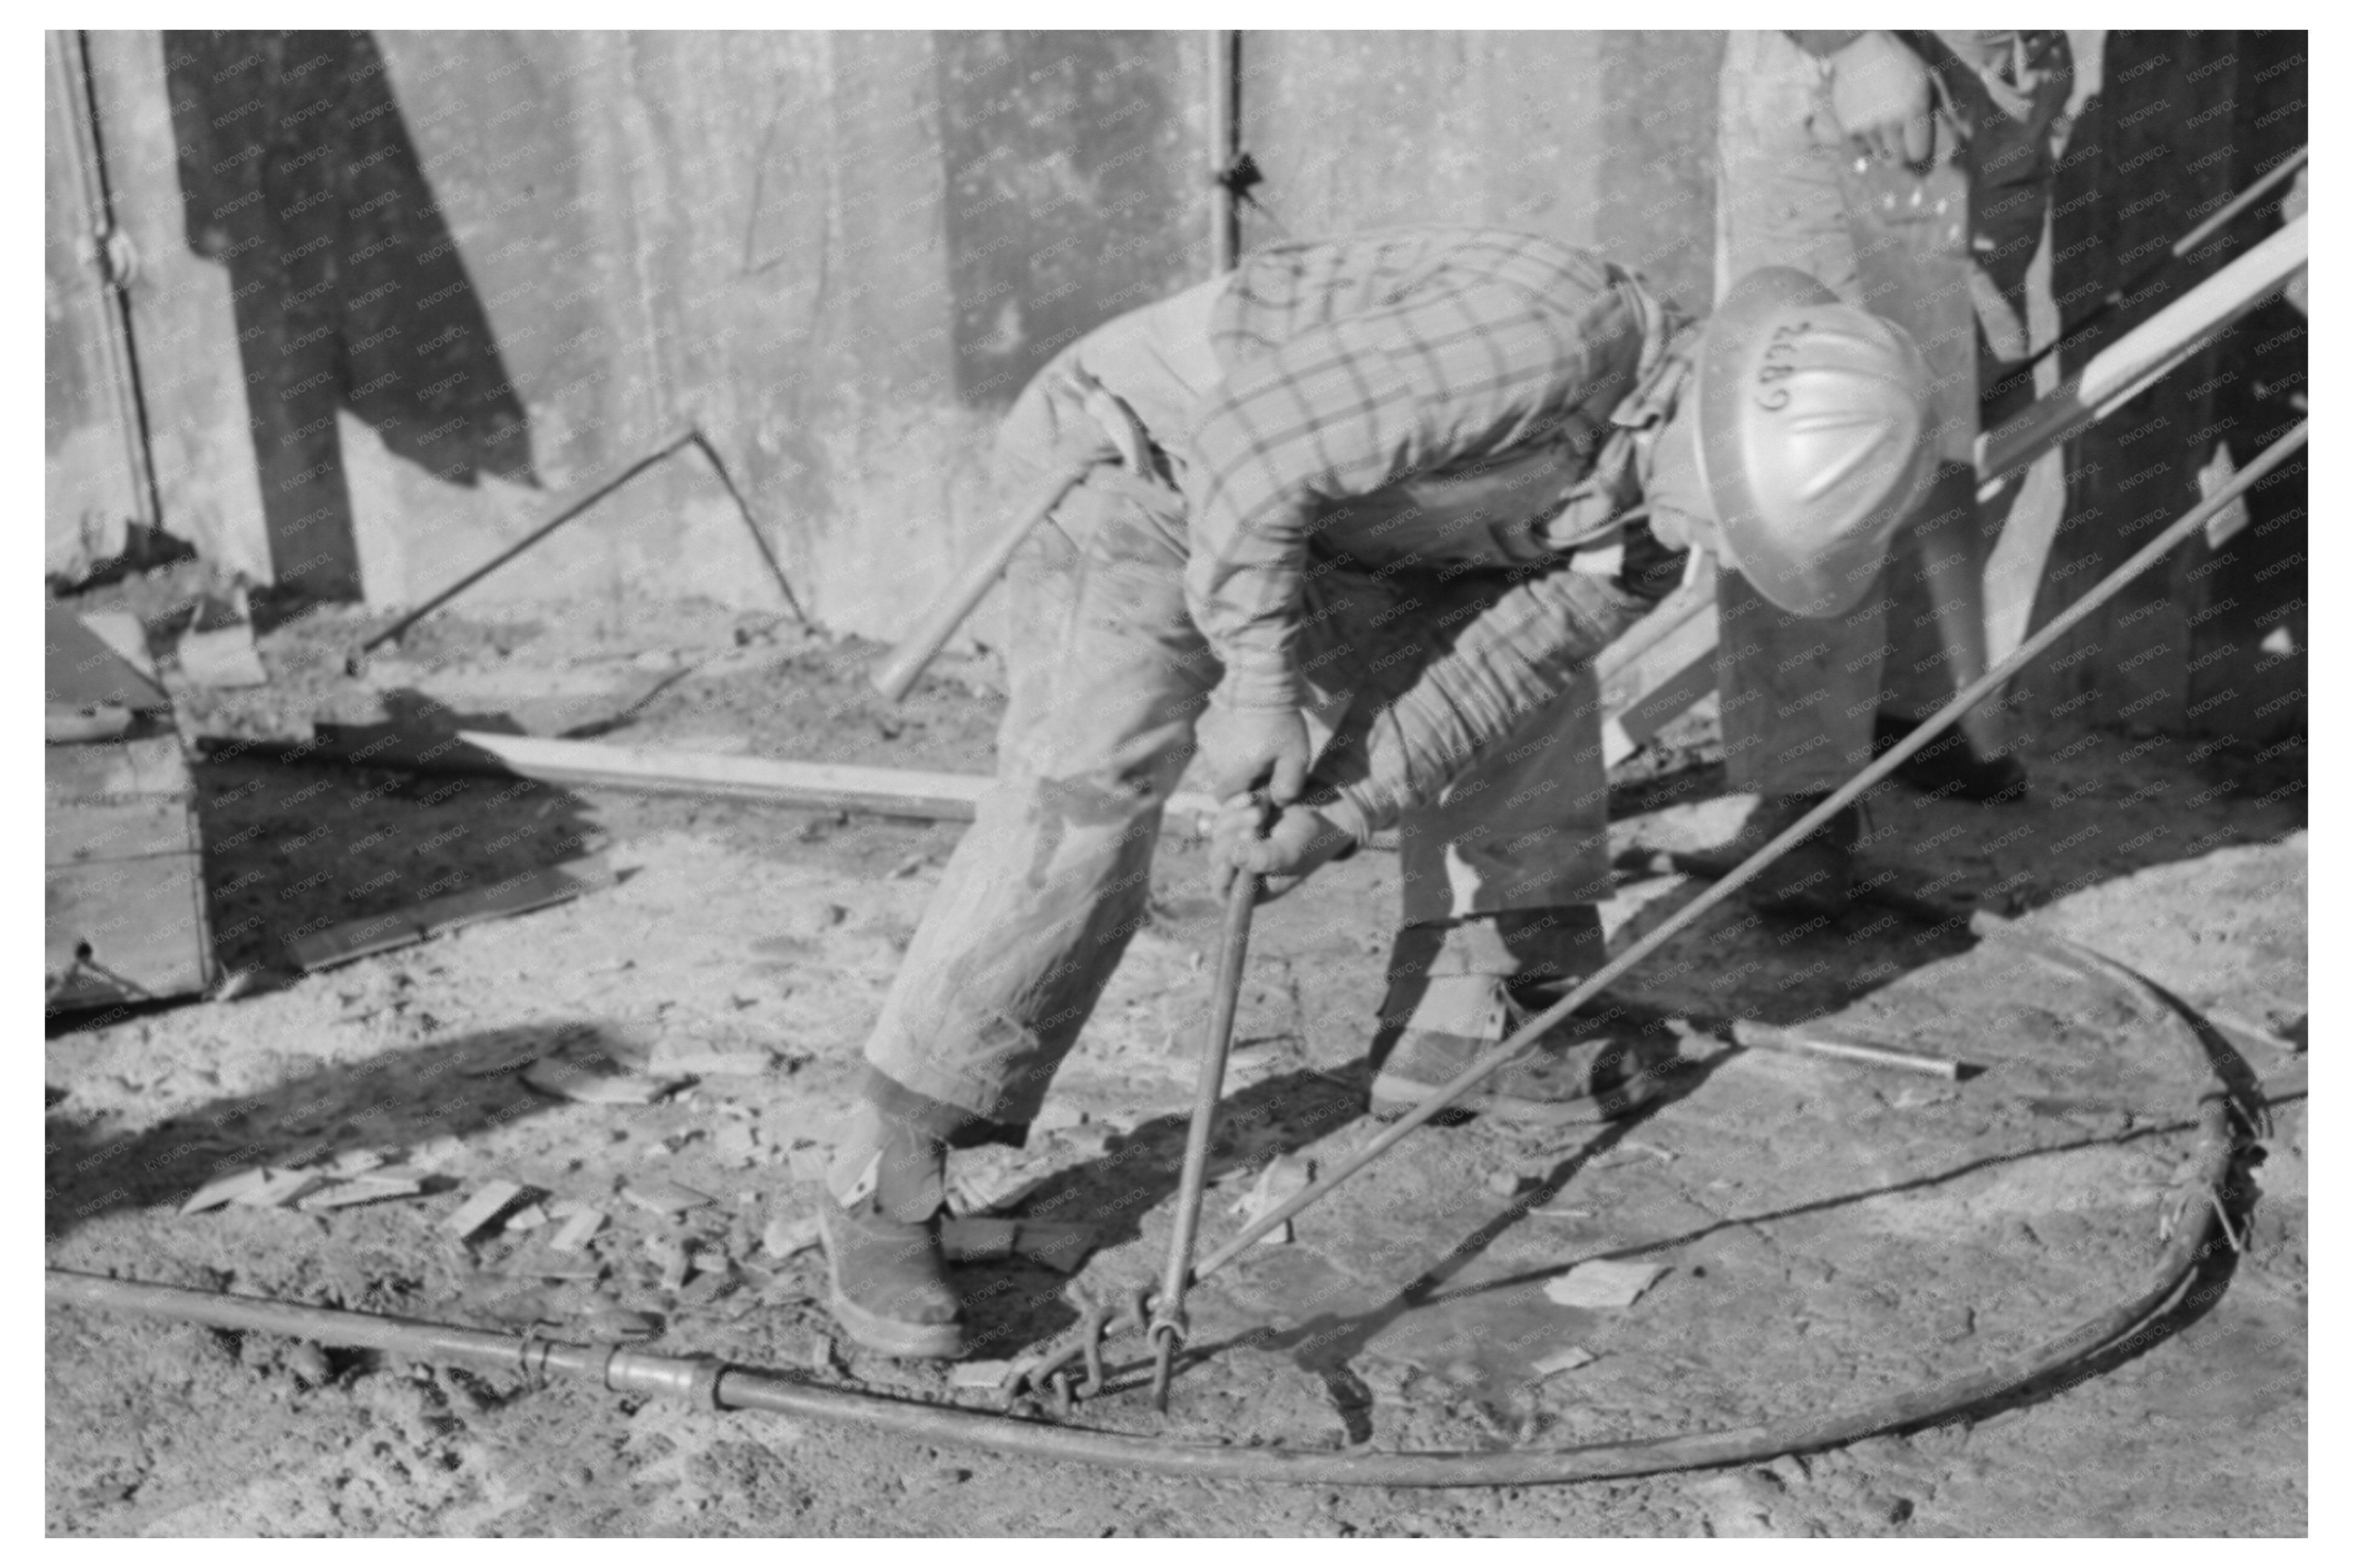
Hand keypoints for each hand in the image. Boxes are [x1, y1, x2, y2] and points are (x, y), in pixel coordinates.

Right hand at [1194, 701, 1311, 805]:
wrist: (1259, 678)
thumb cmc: (1280, 720)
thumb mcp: (1295, 756)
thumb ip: (1288, 786)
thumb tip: (1278, 803)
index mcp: (1231, 774)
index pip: (1228, 800)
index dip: (1245, 796)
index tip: (1264, 782)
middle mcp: (1211, 761)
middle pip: (1223, 781)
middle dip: (1241, 776)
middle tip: (1264, 759)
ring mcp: (1204, 741)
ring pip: (1218, 761)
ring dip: (1233, 758)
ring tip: (1255, 740)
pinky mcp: (1203, 724)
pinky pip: (1214, 742)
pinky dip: (1227, 741)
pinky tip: (1243, 726)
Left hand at [1209, 795, 1353, 902]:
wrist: (1317, 812)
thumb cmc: (1310, 841)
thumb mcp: (1292, 852)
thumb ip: (1266, 859)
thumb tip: (1235, 859)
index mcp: (1255, 887)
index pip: (1224, 893)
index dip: (1221, 879)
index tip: (1230, 860)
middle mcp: (1241, 867)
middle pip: (1218, 858)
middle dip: (1234, 840)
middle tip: (1257, 825)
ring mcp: (1236, 843)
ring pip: (1218, 833)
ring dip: (1236, 819)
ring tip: (1262, 811)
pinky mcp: (1235, 821)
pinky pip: (1223, 813)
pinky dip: (1235, 805)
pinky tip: (1253, 798)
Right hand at [1828, 32, 1933, 166]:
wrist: (1862, 46)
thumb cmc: (1903, 61)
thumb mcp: (1930, 79)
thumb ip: (1945, 105)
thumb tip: (1965, 132)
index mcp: (1914, 108)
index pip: (1919, 154)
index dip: (1921, 153)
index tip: (1920, 149)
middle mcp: (1890, 121)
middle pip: (1898, 160)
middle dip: (1904, 156)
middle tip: (1905, 148)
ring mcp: (1867, 125)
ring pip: (1880, 155)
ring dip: (1886, 148)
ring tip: (1888, 131)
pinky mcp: (1849, 127)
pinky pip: (1862, 150)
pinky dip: (1868, 145)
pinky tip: (1873, 128)